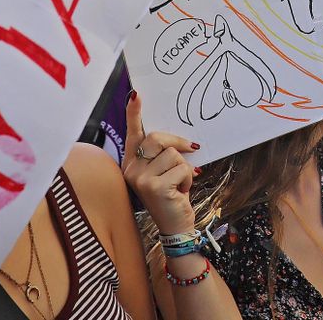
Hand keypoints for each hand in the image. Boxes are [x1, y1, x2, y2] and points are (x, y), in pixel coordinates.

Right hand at [122, 92, 201, 235]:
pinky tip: (181, 192)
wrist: (175, 226)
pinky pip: (181, 168)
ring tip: (180, 183)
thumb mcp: (164, 172)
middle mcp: (131, 169)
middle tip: (191, 148)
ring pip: (173, 154)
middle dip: (178, 142)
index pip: (133, 133)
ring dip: (185, 167)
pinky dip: (189, 178)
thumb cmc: (171, 196)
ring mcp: (140, 178)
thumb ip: (163, 154)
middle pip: (157, 138)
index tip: (136, 94)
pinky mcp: (154, 186)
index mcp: (132, 163)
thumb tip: (176, 137)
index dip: (134, 113)